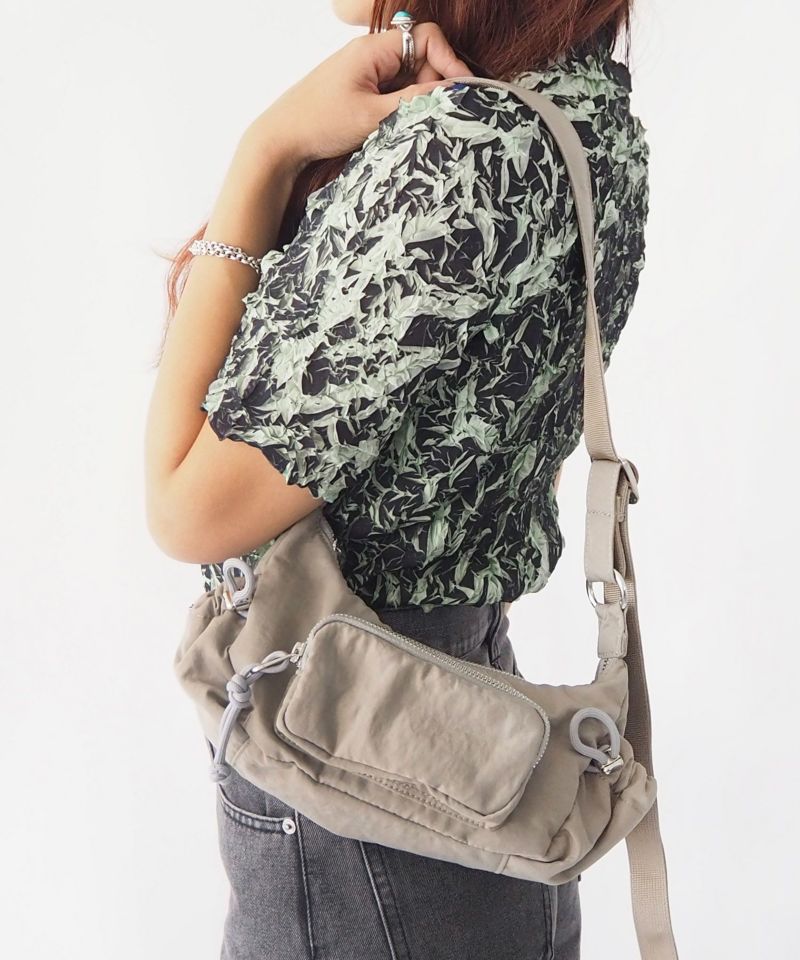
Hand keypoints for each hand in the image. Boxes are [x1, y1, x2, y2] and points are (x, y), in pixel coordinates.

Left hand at [246, 21, 473, 170]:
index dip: (448, 60)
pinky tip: (397, 126)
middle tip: (433, 115)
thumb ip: (414, 101)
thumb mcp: (374, 115)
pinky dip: (401, 107)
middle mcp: (370, 54)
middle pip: (420, 58)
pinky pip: (393, 92)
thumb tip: (452, 90)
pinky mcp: (360, 90)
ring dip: (417, 99)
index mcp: (373, 49)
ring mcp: (365, 72)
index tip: (460, 89)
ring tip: (411, 124)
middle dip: (433, 84)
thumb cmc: (320, 123)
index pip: (426, 37)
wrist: (281, 140)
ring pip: (408, 78)